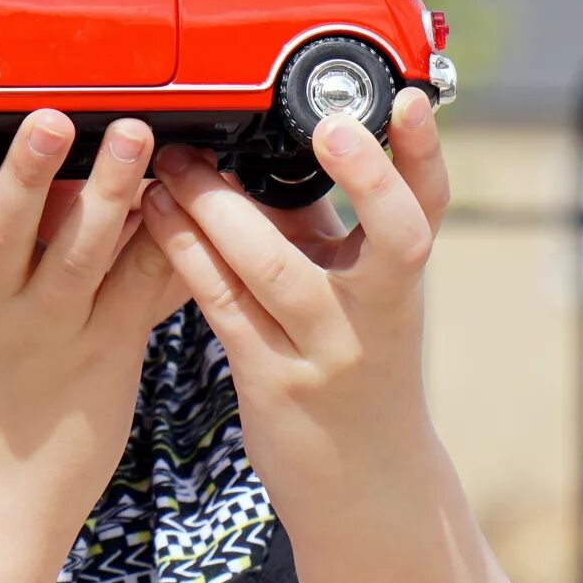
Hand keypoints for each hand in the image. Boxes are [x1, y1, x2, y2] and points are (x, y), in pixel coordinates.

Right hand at [0, 109, 188, 523]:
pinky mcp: (106, 351)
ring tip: (133, 140)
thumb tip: (27, 166)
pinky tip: (180, 203)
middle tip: (48, 120)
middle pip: (5, 228)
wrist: (0, 491)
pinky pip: (137, 286)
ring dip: (110, 191)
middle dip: (28, 171)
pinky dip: (159, 241)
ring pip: (79, 253)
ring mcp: (49, 329)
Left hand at [139, 90, 450, 494]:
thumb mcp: (353, 293)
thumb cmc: (352, 368)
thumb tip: (269, 144)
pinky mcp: (273, 382)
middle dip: (367, 178)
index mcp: (400, 281)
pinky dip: (188, 254)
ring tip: (179, 162)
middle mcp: (377, 315)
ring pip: (280, 271)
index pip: (426, 207)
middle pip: (394, 239)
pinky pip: (226, 307)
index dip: (422, 153)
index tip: (406, 100)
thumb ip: (320, 227)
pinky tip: (156, 215)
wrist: (364, 482)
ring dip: (222, 209)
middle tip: (330, 126)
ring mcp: (329, 352)